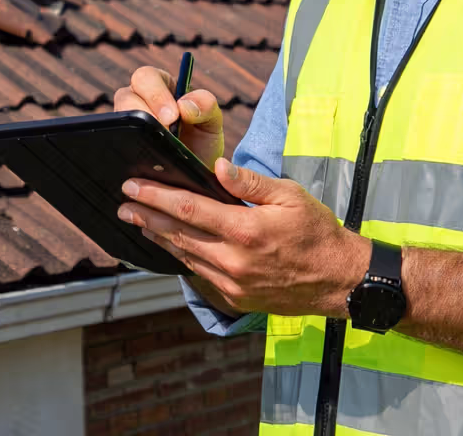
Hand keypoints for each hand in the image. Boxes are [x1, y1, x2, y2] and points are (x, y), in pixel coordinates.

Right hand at [113, 66, 224, 169]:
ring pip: (119, 119)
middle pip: (125, 95)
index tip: (172, 116)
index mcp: (160, 86)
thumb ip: (206, 105)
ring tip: (157, 147)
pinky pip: (117, 140)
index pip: (147, 77)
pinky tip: (145, 160)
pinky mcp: (122, 142)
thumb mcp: (211, 120)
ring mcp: (128, 122)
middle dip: (144, 113)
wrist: (195, 171)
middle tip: (164, 131)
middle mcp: (138, 100)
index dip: (156, 94)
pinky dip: (129, 148)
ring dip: (137, 131)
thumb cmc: (202, 139)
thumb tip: (184, 104)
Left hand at [117, 158, 369, 318]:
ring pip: (185, 256)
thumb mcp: (289, 196)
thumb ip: (249, 183)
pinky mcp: (236, 298)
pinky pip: (199, 273)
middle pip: (178, 234)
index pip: (189, 209)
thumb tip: (217, 165)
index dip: (156, 196)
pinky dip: (180, 256)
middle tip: (122, 203)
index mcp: (246, 230)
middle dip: (146, 215)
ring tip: (136, 220)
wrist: (340, 281)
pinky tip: (169, 244)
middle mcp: (234, 260)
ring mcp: (233, 283)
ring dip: (158, 236)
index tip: (132, 186)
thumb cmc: (317, 231)